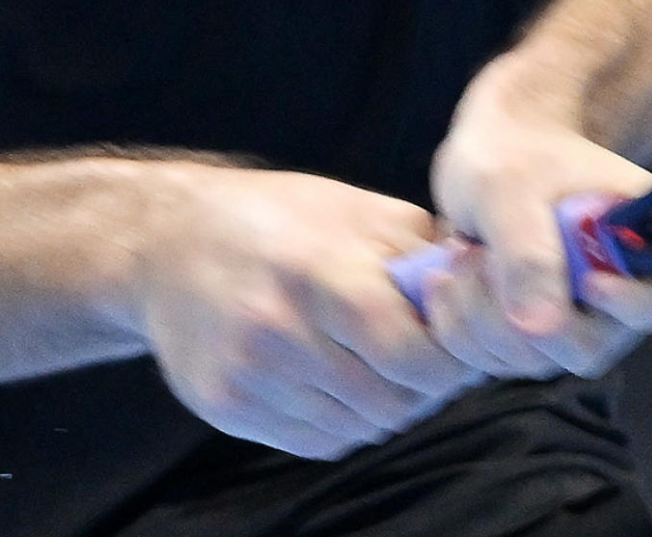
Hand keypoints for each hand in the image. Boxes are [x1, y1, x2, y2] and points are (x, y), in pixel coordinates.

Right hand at [131, 165, 482, 459]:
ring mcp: (248, 376)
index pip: (410, 352)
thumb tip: (488, 288)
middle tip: (425, 361)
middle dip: (422, 386)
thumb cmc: (273, 219)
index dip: (446, 358)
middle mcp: (277, 330)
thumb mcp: (351, 210)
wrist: (163, 243)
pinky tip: (339, 381)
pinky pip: (317, 442)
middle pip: (390, 400)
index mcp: (316, 271)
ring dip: (385, 405)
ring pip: (358, 428)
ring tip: (381, 367)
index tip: (453, 343)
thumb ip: (420, 251)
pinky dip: (344, 422)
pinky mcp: (226, 408)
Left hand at [422, 54, 651, 379]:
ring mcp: (579, 320)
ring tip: (460, 257)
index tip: (588, 282)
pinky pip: (497, 363)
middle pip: (592, 348)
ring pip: (538, 362)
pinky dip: (461, 328)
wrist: (482, 157)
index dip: (648, 305)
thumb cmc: (513, 151)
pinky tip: (446, 278)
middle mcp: (624, 291)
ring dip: (481, 317)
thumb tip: (540, 329)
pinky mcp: (533, 337)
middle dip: (523, 313)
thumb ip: (529, 250)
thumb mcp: (511, 184)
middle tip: (479, 258)